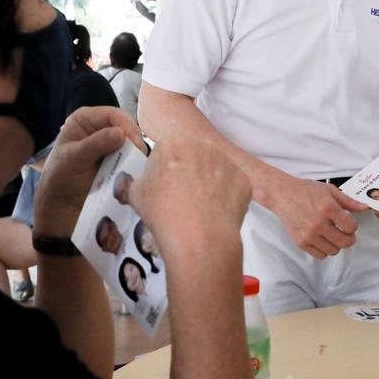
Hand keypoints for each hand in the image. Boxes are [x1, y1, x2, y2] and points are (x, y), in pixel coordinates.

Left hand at [35, 106, 147, 235]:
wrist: (63, 201)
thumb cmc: (61, 176)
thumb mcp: (73, 159)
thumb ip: (94, 145)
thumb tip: (120, 134)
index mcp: (85, 119)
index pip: (112, 115)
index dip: (126, 127)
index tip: (133, 144)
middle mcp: (100, 127)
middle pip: (126, 126)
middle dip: (134, 140)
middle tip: (138, 156)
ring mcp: (111, 142)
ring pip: (132, 141)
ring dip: (136, 153)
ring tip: (137, 164)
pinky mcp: (119, 157)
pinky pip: (132, 156)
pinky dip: (135, 162)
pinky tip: (134, 170)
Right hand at [129, 135, 251, 257]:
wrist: (199, 237)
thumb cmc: (164, 213)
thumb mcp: (135, 194)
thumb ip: (136, 181)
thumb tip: (137, 183)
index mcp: (173, 141)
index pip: (167, 150)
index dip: (164, 169)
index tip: (163, 185)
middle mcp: (203, 144)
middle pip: (193, 156)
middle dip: (187, 171)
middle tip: (181, 197)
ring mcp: (226, 161)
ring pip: (215, 169)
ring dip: (208, 182)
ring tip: (199, 207)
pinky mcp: (243, 179)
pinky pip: (232, 186)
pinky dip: (226, 197)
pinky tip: (215, 213)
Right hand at [268, 176, 366, 258]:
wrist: (281, 194)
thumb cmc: (305, 190)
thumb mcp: (329, 190)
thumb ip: (348, 201)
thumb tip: (365, 208)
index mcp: (328, 208)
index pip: (351, 227)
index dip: (353, 226)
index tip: (349, 222)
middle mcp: (318, 223)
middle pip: (345, 242)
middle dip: (349, 238)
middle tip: (345, 232)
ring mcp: (308, 235)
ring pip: (333, 251)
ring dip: (336, 244)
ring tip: (332, 234)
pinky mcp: (300, 242)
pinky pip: (320, 255)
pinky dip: (324, 249)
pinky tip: (322, 238)